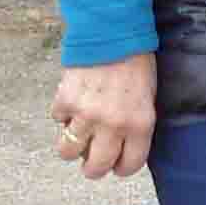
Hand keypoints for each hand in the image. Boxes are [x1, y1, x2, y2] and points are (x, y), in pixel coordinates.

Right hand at [50, 52, 157, 180]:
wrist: (114, 36)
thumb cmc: (136, 66)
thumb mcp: (148, 100)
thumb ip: (135, 126)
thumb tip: (119, 148)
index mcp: (140, 124)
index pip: (129, 165)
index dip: (121, 168)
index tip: (117, 166)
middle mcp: (113, 124)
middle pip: (95, 168)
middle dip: (92, 168)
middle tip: (92, 161)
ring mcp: (86, 114)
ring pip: (68, 152)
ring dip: (71, 146)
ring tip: (78, 135)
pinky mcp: (64, 101)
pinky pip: (57, 120)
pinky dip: (63, 115)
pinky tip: (74, 103)